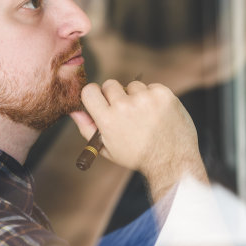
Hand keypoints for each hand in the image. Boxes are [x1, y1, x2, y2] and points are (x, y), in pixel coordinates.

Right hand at [70, 80, 201, 181]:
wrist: (172, 161)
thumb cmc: (137, 156)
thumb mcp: (106, 148)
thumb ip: (87, 127)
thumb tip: (74, 110)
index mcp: (107, 120)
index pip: (89, 90)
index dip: (94, 95)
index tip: (101, 101)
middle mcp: (124, 106)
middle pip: (110, 84)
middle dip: (115, 96)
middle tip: (126, 113)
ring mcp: (145, 98)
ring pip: (132, 85)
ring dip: (136, 96)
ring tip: (144, 117)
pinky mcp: (162, 94)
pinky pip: (151, 86)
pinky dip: (153, 97)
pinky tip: (157, 114)